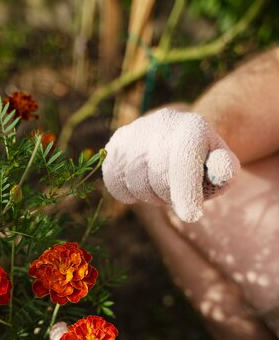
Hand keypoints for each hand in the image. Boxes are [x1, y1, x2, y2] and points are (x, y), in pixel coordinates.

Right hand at [102, 108, 239, 222]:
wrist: (180, 139)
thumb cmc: (205, 162)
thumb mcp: (223, 166)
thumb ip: (225, 171)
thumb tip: (220, 171)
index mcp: (193, 127)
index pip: (184, 161)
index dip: (186, 191)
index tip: (191, 216)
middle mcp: (162, 122)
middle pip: (158, 177)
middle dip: (169, 197)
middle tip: (178, 195)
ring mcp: (136, 132)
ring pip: (135, 182)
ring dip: (150, 196)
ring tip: (162, 186)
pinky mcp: (117, 143)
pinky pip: (114, 181)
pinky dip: (127, 193)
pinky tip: (142, 185)